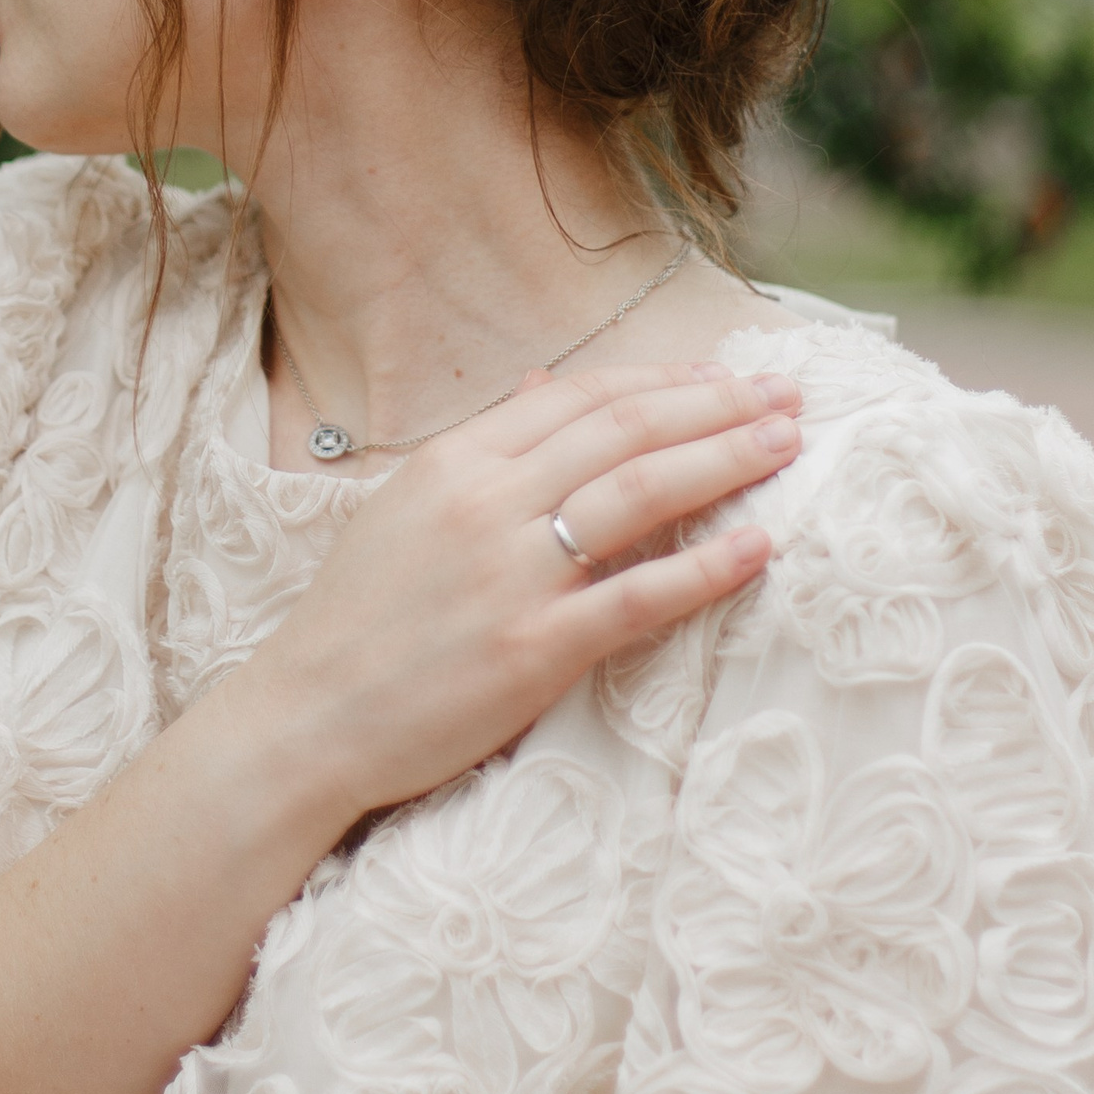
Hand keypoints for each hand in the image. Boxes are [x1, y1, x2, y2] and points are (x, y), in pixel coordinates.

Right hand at [233, 358, 798, 827]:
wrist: (307, 717)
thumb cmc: (360, 616)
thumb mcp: (409, 507)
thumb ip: (484, 448)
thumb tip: (544, 388)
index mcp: (454, 460)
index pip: (581, 398)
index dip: (662, 380)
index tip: (724, 376)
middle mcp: (486, 502)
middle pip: (625, 431)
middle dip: (716, 406)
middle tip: (786, 396)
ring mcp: (511, 575)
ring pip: (641, 494)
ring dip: (726, 462)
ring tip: (786, 446)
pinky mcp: (533, 650)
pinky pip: (639, 597)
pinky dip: (706, 568)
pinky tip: (758, 547)